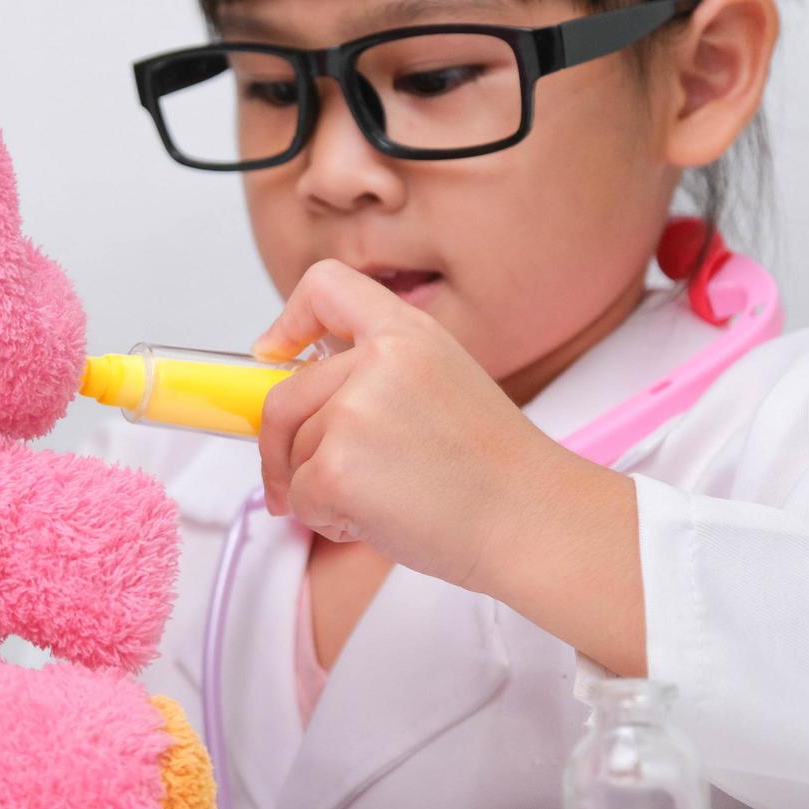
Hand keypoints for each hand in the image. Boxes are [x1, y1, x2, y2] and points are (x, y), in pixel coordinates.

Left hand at [253, 259, 577, 594]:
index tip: (275, 354)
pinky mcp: (336, 468)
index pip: (325, 285)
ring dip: (317, 489)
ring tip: (384, 500)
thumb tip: (298, 389)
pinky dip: (326, 521)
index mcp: (407, 333)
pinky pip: (298, 497)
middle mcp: (377, 361)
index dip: (288, 318)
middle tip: (293, 482)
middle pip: (283, 395)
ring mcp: (353, 413)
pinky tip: (381, 521)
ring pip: (292, 453)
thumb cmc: (493, 471)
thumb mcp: (441, 382)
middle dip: (279, 446)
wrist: (532, 523)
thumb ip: (375, 372)